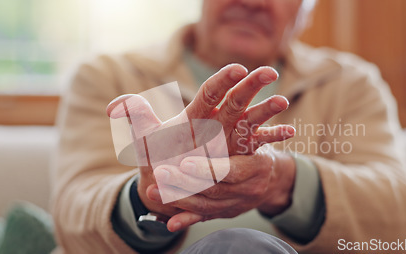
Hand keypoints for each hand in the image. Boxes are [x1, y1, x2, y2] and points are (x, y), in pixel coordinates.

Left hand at [106, 64, 294, 217]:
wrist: (176, 180)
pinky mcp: (242, 152)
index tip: (237, 69)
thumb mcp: (148, 141)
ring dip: (267, 110)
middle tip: (269, 72)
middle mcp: (217, 120)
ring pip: (252, 118)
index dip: (222, 80)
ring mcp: (232, 135)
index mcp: (197, 114)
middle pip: (235, 98)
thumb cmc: (161, 156)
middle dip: (251, 84)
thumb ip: (137, 120)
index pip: (210, 91)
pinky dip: (273, 137)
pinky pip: (260, 143)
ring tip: (282, 101)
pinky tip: (289, 133)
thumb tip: (115, 106)